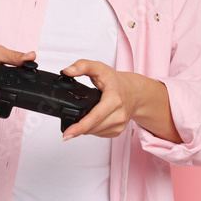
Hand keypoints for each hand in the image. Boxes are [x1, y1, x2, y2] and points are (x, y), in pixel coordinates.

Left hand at [59, 60, 179, 142]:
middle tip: (65, 131)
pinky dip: (92, 129)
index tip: (66, 134)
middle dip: (78, 129)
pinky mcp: (118, 130)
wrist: (134, 92)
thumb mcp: (99, 68)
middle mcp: (119, 114)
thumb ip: (82, 66)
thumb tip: (67, 71)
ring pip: (95, 132)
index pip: (94, 117)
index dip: (79, 127)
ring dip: (85, 129)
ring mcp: (120, 124)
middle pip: (93, 127)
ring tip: (80, 120)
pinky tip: (91, 121)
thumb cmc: (116, 81)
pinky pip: (100, 134)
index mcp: (114, 100)